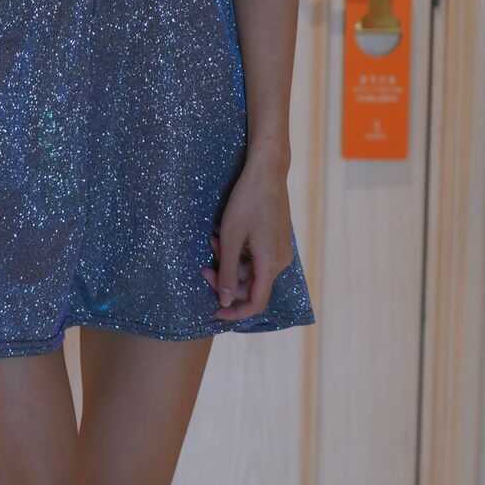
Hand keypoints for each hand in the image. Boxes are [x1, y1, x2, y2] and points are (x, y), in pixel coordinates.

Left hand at [203, 155, 293, 321]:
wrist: (267, 171)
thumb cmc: (247, 201)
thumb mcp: (230, 238)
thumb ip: (227, 272)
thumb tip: (225, 302)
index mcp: (270, 264)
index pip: (255, 303)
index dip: (234, 312)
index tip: (214, 312)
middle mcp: (280, 262)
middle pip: (251, 286)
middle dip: (225, 281)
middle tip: (203, 267)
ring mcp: (280, 251)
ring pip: (252, 271)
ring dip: (230, 264)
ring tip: (214, 241)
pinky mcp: (276, 241)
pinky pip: (256, 258)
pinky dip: (239, 254)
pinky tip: (225, 236)